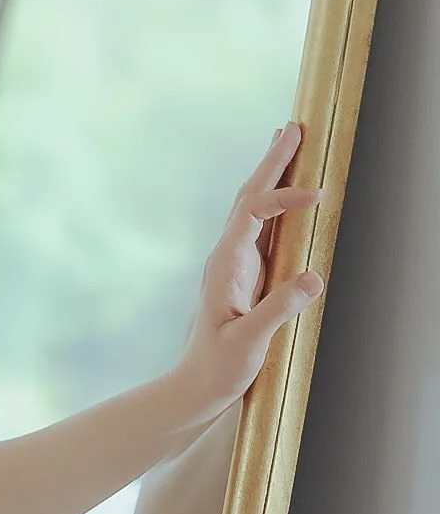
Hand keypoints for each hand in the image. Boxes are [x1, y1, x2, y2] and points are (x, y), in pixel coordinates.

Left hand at [167, 121, 323, 429]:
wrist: (196, 387)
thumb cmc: (219, 368)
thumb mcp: (249, 342)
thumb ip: (279, 309)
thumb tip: (315, 276)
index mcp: (225, 266)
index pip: (252, 213)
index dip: (282, 197)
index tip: (317, 196)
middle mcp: (228, 257)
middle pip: (250, 197)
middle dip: (272, 162)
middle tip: (293, 126)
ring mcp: (236, 264)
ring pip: (255, 208)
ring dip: (273, 175)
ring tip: (289, 142)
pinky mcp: (247, 275)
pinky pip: (263, 228)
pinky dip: (278, 203)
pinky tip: (288, 194)